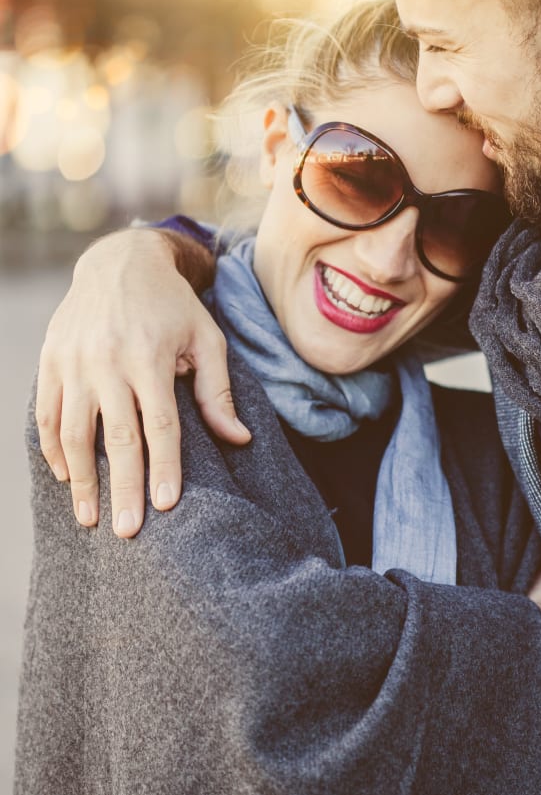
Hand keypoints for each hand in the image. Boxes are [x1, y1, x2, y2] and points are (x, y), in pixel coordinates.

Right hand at [35, 228, 250, 537]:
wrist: (120, 262)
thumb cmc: (174, 306)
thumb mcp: (208, 338)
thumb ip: (218, 391)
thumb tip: (239, 439)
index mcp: (151, 357)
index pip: (159, 425)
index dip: (163, 468)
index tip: (166, 506)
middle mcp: (108, 362)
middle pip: (117, 438)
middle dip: (123, 488)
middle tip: (128, 532)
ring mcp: (73, 362)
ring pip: (74, 433)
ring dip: (82, 480)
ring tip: (91, 518)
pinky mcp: (50, 362)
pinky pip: (48, 415)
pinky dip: (54, 449)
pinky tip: (66, 477)